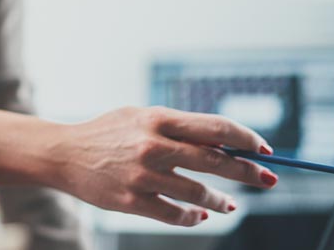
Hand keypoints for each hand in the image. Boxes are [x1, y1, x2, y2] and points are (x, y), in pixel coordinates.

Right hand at [49, 106, 277, 225]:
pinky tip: (200, 215)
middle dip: (249, 172)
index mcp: (158, 119)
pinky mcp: (131, 201)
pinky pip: (175, 214)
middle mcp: (153, 145)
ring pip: (200, 193)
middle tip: (269, 180)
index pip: (216, 127)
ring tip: (229, 204)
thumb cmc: (108, 133)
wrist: (64, 154)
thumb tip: (223, 144)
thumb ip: (178, 128)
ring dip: (221, 201)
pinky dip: (194, 217)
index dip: (246, 138)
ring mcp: (143, 175)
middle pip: (216, 161)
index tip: (264, 149)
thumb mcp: (141, 117)